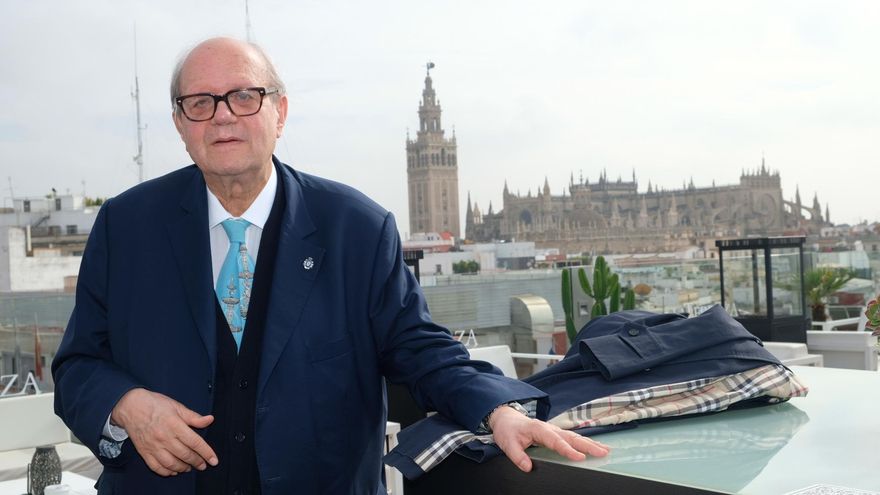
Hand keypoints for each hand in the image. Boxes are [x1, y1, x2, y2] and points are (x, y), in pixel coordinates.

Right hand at [111, 388, 217, 475]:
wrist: (131, 406)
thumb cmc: (155, 404)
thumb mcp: (177, 406)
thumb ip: (193, 417)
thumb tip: (210, 419)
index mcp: (174, 425)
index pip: (195, 442)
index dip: (206, 453)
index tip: (214, 460)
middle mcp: (164, 437)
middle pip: (185, 455)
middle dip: (197, 462)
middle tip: (203, 465)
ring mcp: (153, 446)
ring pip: (171, 463)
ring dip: (183, 468)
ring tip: (189, 468)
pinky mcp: (144, 452)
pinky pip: (156, 467)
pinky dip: (166, 472)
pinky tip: (173, 471)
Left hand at [488, 405, 609, 472]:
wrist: (507, 419)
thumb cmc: (508, 430)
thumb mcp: (508, 443)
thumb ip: (517, 456)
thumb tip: (527, 467)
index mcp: (538, 429)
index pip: (556, 441)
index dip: (568, 450)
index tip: (580, 457)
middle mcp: (549, 429)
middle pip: (571, 437)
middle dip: (587, 445)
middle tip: (603, 453)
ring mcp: (554, 430)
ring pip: (575, 436)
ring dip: (590, 443)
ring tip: (605, 450)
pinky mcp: (556, 434)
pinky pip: (572, 438)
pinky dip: (585, 442)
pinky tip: (595, 447)